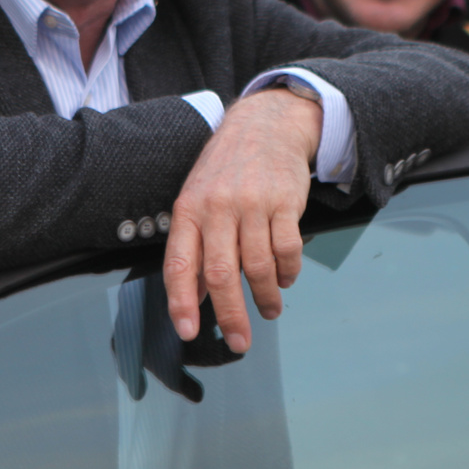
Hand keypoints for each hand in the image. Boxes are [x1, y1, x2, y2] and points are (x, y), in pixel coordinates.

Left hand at [162, 86, 321, 352]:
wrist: (264, 126)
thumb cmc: (225, 172)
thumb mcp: (197, 201)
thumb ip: (195, 248)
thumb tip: (193, 299)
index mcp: (189, 210)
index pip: (180, 265)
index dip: (182, 303)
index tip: (188, 332)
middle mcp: (218, 207)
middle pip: (222, 274)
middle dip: (231, 316)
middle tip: (240, 343)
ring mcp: (252, 204)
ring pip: (259, 267)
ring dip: (265, 297)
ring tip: (268, 309)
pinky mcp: (285, 202)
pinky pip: (287, 251)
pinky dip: (288, 273)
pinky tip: (284, 279)